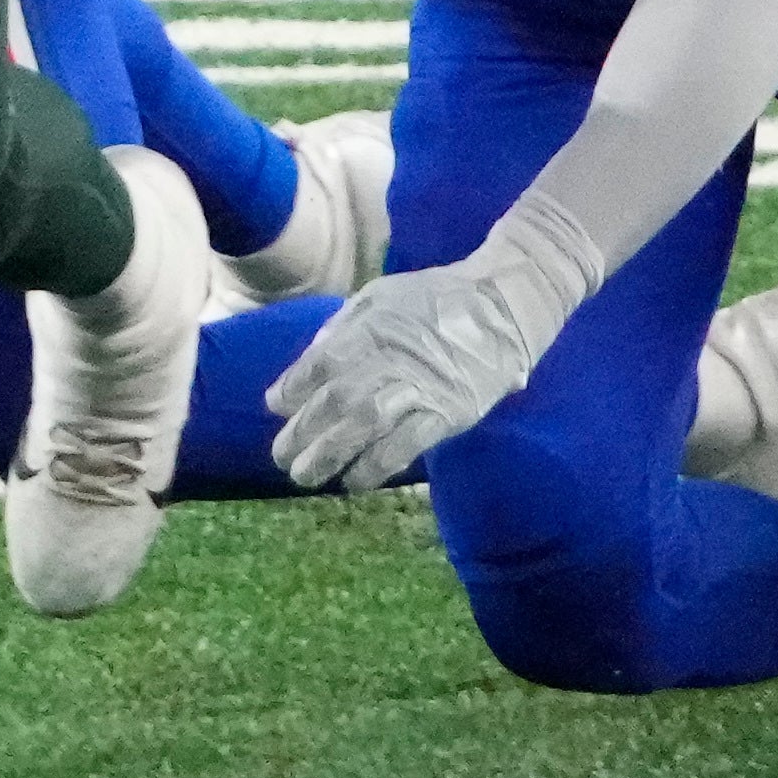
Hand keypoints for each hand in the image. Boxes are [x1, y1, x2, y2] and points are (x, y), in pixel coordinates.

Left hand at [264, 249, 573, 490]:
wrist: (502, 305)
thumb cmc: (435, 298)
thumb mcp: (380, 296)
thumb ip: (344, 327)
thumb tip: (311, 359)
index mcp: (369, 327)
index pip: (321, 361)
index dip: (294, 385)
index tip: (275, 406)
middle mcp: (388, 358)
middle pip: (336, 399)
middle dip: (304, 430)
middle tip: (280, 457)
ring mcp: (419, 387)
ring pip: (365, 424)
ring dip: (332, 453)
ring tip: (306, 477)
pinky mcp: (448, 413)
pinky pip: (406, 444)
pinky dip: (377, 465)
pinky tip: (355, 482)